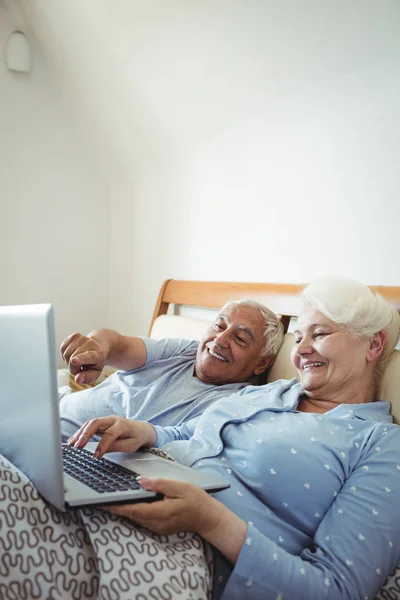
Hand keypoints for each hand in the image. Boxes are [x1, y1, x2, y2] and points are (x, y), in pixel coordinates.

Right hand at [60, 332, 108, 383]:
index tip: (73, 361)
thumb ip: (87, 378)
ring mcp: (82, 338)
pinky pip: (62, 349)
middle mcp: (90, 343)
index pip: (88, 357)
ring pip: (66, 355)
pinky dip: (66, 356)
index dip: (80, 359)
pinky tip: (74, 354)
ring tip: (78, 361)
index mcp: (98, 354)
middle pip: (72, 360)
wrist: (99, 346)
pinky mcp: (74, 336)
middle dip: (73, 369)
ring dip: (69, 362)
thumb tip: (77, 380)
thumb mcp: (96, 372)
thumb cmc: (96, 362)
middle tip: (80, 368)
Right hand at [67, 415, 156, 456]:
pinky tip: (73, 440)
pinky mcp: (101, 424)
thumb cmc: (136, 437)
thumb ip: (116, 447)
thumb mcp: (130, 445)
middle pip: (96, 423)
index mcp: (122, 424)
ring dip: (79, 433)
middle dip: (85, 434)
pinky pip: (89, 427)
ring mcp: (106, 420)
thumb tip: (101, 451)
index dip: (102, 445)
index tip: (95, 456)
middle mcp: (112, 420)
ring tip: (71, 444)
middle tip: (77, 446)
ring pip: (90, 423)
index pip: (109, 434)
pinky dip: (80, 433)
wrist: (141, 429)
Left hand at [105, 477, 223, 535]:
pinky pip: (142, 521)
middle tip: (102, 499)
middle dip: (116, 508)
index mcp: (160, 512)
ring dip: (124, 511)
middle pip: (131, 516)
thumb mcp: (179, 486)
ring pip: (136, 519)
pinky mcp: (160, 528)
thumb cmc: (195, 499)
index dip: (116, 507)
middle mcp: (156, 523)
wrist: (208, 517)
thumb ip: (159, 484)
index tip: (102, 502)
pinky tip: (130, 504)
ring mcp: (158, 528)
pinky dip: (134, 513)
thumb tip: (140, 481)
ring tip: (111, 501)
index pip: (132, 510)